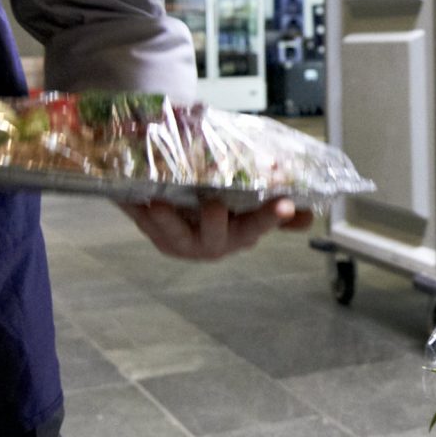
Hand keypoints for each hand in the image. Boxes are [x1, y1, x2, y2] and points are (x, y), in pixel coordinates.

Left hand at [121, 197, 313, 260]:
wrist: (183, 208)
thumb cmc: (223, 205)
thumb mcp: (251, 207)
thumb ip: (277, 212)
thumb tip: (308, 215)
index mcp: (241, 234)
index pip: (261, 225)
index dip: (272, 216)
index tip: (286, 204)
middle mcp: (211, 242)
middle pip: (216, 236)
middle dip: (215, 221)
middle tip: (214, 204)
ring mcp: (179, 241)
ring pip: (173, 234)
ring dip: (165, 220)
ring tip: (158, 203)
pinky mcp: (153, 232)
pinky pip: (143, 221)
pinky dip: (134, 208)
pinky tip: (126, 193)